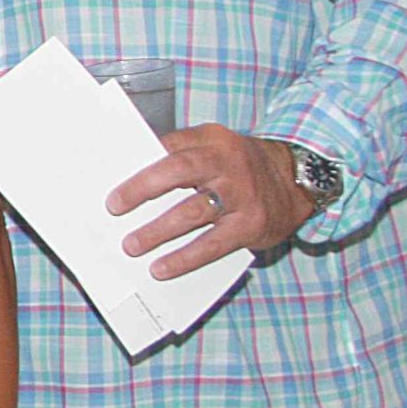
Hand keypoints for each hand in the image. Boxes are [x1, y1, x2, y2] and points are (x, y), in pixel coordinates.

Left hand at [108, 125, 312, 278]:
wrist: (295, 179)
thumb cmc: (238, 165)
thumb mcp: (213, 147)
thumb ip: (177, 155)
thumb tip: (126, 176)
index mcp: (211, 140)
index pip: (168, 146)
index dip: (140, 162)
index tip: (110, 179)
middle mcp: (227, 163)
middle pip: (179, 172)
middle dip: (143, 189)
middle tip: (114, 208)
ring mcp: (242, 194)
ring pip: (193, 212)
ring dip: (158, 231)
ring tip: (131, 245)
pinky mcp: (251, 225)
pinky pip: (213, 244)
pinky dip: (184, 258)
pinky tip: (162, 268)